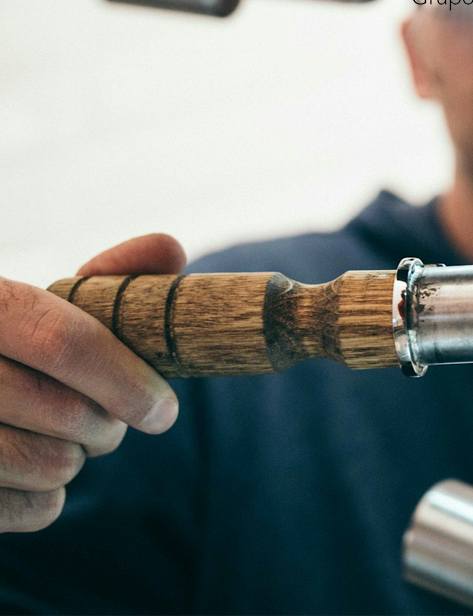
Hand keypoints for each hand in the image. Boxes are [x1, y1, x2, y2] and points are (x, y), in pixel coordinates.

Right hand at [0, 234, 184, 531]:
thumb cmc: (8, 348)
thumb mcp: (41, 305)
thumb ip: (107, 279)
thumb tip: (170, 248)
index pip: (67, 343)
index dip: (127, 381)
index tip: (164, 411)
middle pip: (70, 414)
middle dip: (109, 426)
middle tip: (106, 421)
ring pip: (52, 467)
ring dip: (76, 460)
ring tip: (60, 439)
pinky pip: (31, 510)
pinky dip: (46, 498)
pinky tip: (27, 470)